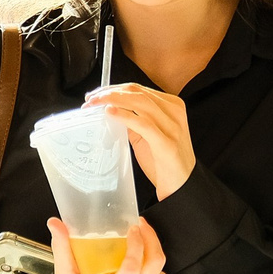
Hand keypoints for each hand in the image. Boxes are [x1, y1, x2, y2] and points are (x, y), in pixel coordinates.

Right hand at [49, 217, 166, 273]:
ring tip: (140, 244)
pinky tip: (142, 266)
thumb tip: (55, 224)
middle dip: (151, 240)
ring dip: (153, 255)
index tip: (133, 228)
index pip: (133, 267)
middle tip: (141, 227)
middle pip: (155, 265)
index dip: (137, 243)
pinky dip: (155, 272)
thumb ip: (62, 250)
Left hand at [86, 83, 194, 199]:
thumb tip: (111, 112)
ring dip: (112, 100)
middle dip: (109, 92)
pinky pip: (143, 123)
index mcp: (171, 105)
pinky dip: (124, 116)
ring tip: (95, 104)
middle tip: (90, 99)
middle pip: (136, 91)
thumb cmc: (165, 162)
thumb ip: (134, 121)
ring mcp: (172, 126)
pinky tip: (110, 113)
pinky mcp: (166, 142)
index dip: (113, 88)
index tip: (96, 94)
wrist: (181, 185)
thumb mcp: (148, 136)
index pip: (138, 88)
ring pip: (139, 102)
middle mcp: (173, 111)